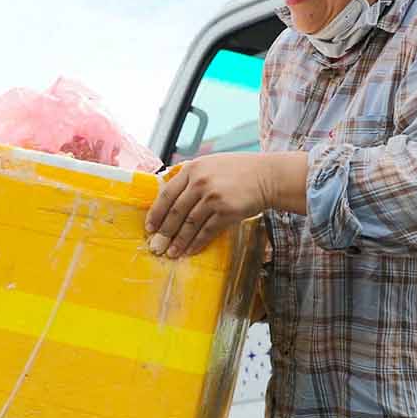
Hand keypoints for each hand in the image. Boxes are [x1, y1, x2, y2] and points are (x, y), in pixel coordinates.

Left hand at [145, 152, 299, 258]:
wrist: (267, 176)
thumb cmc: (238, 171)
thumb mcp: (210, 165)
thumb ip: (191, 178)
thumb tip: (170, 198)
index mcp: (192, 169)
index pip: (166, 194)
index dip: (156, 213)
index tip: (150, 227)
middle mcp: (200, 182)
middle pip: (175, 212)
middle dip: (164, 232)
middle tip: (156, 246)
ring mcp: (213, 197)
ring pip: (190, 224)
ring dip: (179, 241)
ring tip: (171, 253)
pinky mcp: (227, 211)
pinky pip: (206, 231)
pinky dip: (197, 243)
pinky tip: (190, 251)